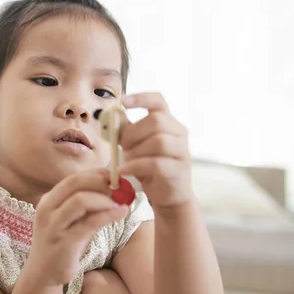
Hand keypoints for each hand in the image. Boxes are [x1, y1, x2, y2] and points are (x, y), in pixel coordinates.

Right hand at [27, 169, 128, 286]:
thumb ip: (87, 206)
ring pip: (79, 200)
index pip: (73, 179)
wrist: (43, 273)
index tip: (114, 177)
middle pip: (74, 183)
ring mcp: (52, 226)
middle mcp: (47, 209)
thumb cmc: (62, 243)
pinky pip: (87, 224)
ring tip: (121, 202)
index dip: (95, 174)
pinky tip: (120, 214)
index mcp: (49, 200)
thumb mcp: (73, 220)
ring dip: (104, 199)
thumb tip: (114, 190)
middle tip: (120, 187)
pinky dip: (107, 216)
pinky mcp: (62, 243)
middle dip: (100, 182)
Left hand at [119, 92, 192, 207]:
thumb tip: (110, 116)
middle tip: (122, 145)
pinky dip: (135, 166)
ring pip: (159, 141)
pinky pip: (156, 163)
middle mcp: (179, 133)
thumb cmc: (149, 167)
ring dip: (136, 150)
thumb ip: (126, 131)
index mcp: (168, 122)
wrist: (167, 195)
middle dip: (134, 132)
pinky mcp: (178, 170)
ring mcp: (182, 151)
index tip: (122, 101)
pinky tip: (123, 170)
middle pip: (157, 121)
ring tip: (126, 159)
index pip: (158, 101)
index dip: (141, 98)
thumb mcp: (135, 146)